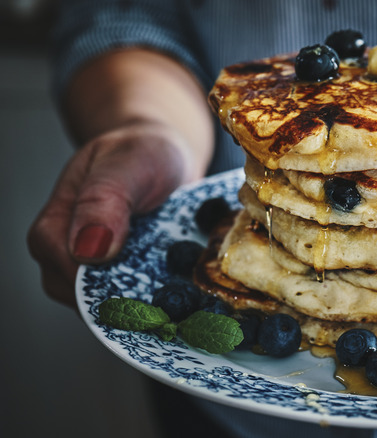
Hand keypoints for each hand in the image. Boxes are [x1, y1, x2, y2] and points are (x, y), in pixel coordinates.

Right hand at [27, 122, 192, 307]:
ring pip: (117, 306)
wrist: (167, 155)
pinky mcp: (132, 276)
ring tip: (184, 298)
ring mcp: (104, 269)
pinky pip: (142, 300)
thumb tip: (88, 250)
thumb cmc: (139, 152)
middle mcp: (74, 256)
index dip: (100, 287)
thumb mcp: (124, 165)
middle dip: (130, 305)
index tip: (142, 289)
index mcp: (58, 227)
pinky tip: (189, 296)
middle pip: (89, 300)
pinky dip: (165, 300)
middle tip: (172, 303)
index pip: (65, 273)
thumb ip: (104, 201)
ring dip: (150, 306)